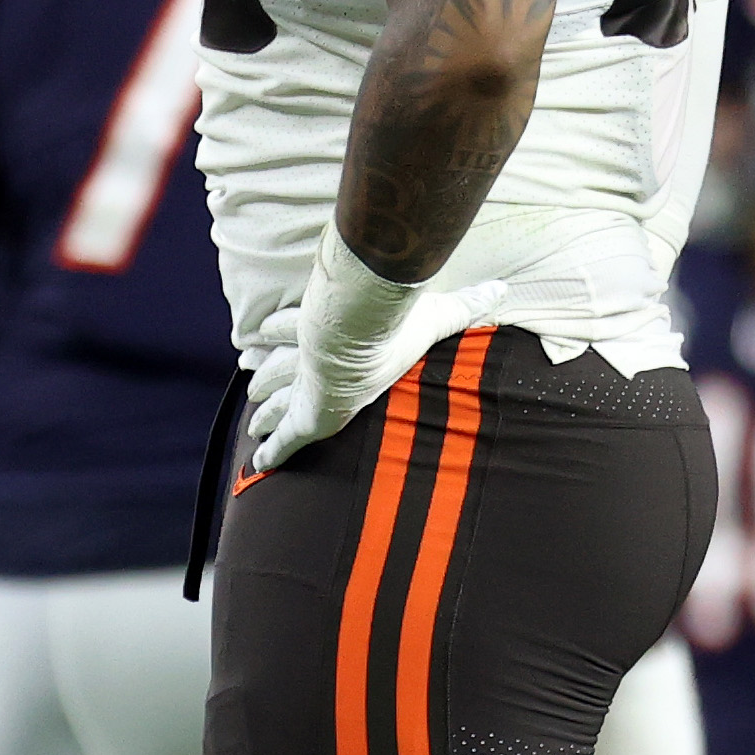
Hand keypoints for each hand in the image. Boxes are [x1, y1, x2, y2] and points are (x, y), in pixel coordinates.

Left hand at [248, 227, 485, 473]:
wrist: (361, 332)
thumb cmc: (394, 319)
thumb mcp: (436, 312)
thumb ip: (466, 304)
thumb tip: (502, 289)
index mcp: (331, 331)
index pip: (297, 327)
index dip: (282, 328)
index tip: (263, 330)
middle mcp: (313, 360)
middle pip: (280, 367)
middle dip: (267, 375)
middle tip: (252, 383)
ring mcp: (306, 390)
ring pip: (274, 400)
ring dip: (264, 410)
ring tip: (253, 422)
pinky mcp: (305, 418)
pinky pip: (285, 440)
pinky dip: (273, 452)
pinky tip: (259, 464)